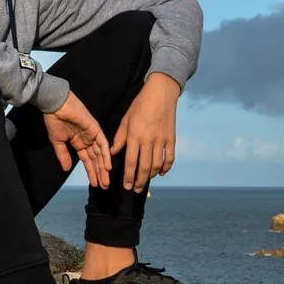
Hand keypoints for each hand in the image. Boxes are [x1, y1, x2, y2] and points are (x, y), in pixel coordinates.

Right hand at [46, 93, 111, 189]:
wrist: (56, 106)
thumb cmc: (55, 121)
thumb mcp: (57, 142)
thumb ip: (63, 155)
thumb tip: (67, 169)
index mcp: (79, 143)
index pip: (87, 160)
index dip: (91, 172)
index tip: (95, 184)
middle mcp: (88, 140)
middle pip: (96, 159)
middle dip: (99, 173)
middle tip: (104, 186)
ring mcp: (93, 135)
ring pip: (100, 154)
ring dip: (103, 168)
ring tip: (106, 181)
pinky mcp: (96, 129)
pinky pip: (103, 144)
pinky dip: (106, 155)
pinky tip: (107, 167)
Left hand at [113, 73, 179, 192]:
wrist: (161, 93)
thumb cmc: (140, 105)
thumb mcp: (125, 120)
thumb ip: (119, 138)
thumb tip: (112, 153)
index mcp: (134, 136)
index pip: (130, 162)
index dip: (128, 176)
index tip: (126, 186)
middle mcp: (148, 140)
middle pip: (144, 167)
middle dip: (139, 181)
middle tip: (135, 189)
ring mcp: (161, 140)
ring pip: (157, 165)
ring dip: (151, 176)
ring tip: (146, 181)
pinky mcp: (171, 138)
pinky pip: (169, 157)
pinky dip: (166, 167)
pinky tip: (162, 173)